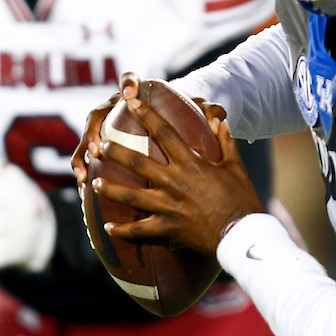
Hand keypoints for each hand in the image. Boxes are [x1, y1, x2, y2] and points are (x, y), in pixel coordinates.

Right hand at [70, 73, 227, 194]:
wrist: (163, 122)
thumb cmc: (181, 115)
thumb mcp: (195, 111)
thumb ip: (207, 109)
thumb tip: (218, 115)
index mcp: (136, 94)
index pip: (128, 79)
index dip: (127, 83)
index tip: (130, 93)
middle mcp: (114, 107)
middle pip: (97, 114)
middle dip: (94, 130)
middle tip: (100, 147)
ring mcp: (104, 127)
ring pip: (86, 139)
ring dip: (83, 156)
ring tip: (86, 177)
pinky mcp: (99, 147)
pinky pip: (85, 158)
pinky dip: (83, 171)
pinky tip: (86, 189)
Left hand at [92, 86, 262, 254]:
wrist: (242, 234)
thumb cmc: (241, 198)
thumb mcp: (235, 166)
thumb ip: (225, 141)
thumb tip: (219, 120)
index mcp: (191, 163)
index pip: (165, 133)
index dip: (147, 115)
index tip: (131, 102)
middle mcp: (175, 182)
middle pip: (138, 163)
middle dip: (116, 152)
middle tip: (99, 144)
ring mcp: (169, 206)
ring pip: (132, 196)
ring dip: (111, 188)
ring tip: (93, 182)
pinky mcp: (168, 228)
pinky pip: (140, 230)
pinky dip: (122, 230)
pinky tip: (107, 227)